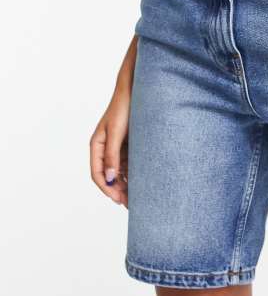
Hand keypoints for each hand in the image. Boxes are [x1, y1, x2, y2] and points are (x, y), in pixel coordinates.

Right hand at [90, 83, 129, 207]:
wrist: (137, 90)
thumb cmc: (123, 108)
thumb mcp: (116, 132)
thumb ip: (112, 155)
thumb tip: (111, 179)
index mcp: (97, 145)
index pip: (97, 174)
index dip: (107, 189)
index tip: (118, 200)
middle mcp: (105, 148)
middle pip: (109, 175)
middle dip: (118, 191)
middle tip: (130, 204)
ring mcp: (117, 147)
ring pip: (120, 172)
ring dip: (127, 184)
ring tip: (138, 197)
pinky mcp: (129, 145)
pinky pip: (129, 164)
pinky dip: (134, 174)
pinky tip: (143, 182)